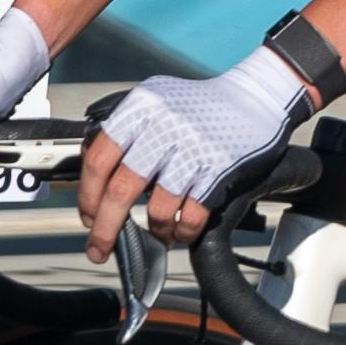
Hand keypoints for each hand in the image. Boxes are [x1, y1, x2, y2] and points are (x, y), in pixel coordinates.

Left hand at [89, 52, 309, 242]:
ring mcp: (194, 149)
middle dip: (106, 228)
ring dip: (155, 229)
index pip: (100, 158)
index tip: (88, 216)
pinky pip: (193, 215)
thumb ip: (125, 130)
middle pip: (122, 189)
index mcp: (142, 108)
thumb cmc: (200, 105)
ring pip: (158, 208)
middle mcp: (165, 126)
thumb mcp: (155, 100)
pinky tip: (181, 230)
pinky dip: (184, 230)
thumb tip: (92, 176)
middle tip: (99, 248)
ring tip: (158, 233)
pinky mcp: (220, 169)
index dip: (88, 194)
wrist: (257, 97)